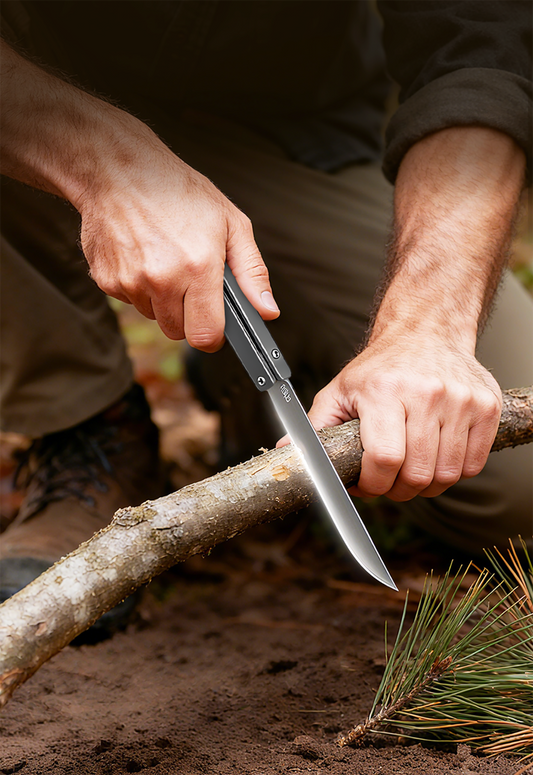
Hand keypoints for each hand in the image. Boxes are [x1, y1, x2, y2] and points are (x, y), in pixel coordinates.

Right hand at [0, 39, 278, 350]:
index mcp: (198, 267)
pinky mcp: (107, 280)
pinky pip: (130, 300)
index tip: (215, 323)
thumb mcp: (231, 223)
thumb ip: (252, 272)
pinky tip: (142, 255)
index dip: (214, 335)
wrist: (117, 168)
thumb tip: (268, 311)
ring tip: (165, 259)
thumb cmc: (179, 192)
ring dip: (162, 300)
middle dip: (188, 316)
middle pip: (178, 332)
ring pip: (154, 316)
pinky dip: (138, 286)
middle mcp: (162, 279)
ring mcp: (130, 281)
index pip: (206, 336)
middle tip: (190, 281)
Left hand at [306, 333, 501, 500]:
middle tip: (389, 480)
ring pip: (447, 475)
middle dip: (398, 490)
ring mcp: (462, 400)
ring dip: (426, 485)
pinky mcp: (487, 407)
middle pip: (417, 474)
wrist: (427, 330)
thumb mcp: (340, 391)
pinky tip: (436, 456)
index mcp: (384, 391)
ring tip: (411, 468)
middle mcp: (427, 393)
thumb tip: (284, 453)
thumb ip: (314, 427)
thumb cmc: (380, 368)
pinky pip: (473, 465)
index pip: (384, 459)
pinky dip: (453, 472)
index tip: (367, 485)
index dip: (373, 485)